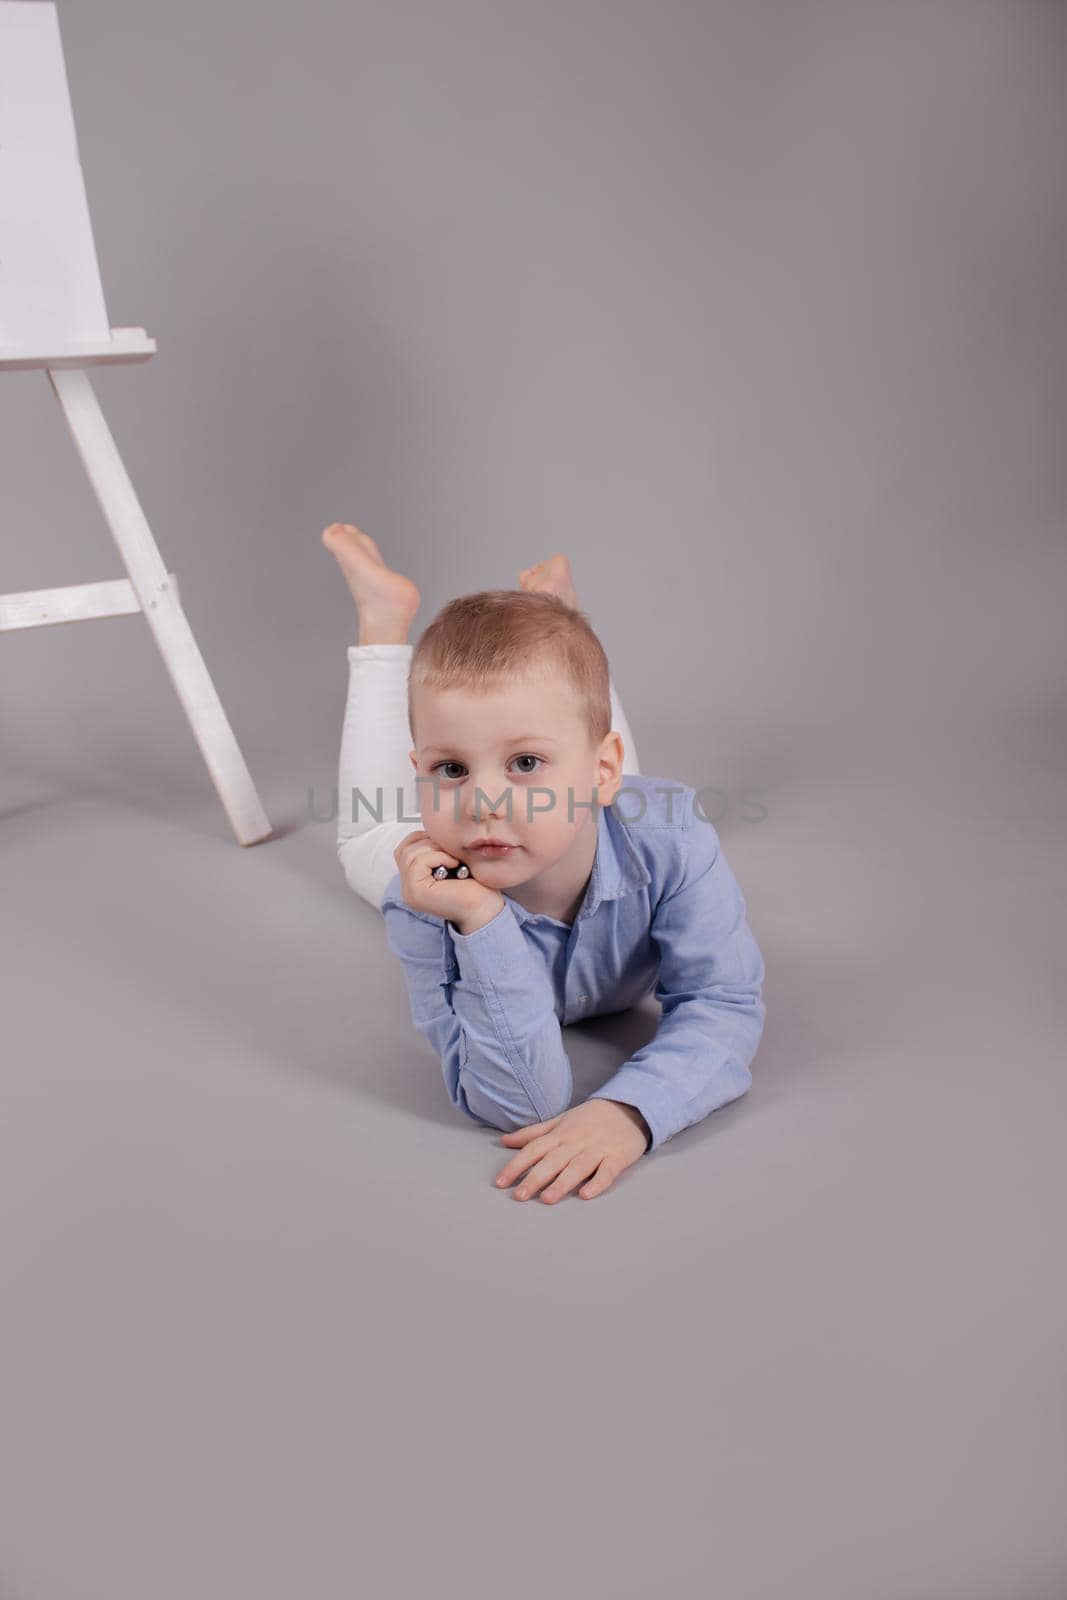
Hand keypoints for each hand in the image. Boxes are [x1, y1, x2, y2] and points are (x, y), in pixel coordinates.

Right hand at [394, 830, 504, 929]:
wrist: (486, 908)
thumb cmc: (475, 885)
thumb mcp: (451, 859)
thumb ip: (435, 847)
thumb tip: (430, 825)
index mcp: (414, 881)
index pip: (404, 848)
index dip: (424, 839)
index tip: (446, 845)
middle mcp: (407, 888)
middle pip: (404, 849)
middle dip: (429, 843)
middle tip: (452, 853)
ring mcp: (409, 891)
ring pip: (410, 854)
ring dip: (435, 850)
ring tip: (454, 860)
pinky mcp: (416, 892)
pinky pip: (418, 862)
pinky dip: (438, 857)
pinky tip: (454, 865)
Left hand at [494, 1099, 650, 1203]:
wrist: (628, 1108)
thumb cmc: (590, 1118)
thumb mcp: (560, 1120)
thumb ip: (533, 1133)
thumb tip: (504, 1141)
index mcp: (560, 1133)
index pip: (534, 1149)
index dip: (516, 1165)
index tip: (500, 1182)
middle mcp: (576, 1141)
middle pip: (553, 1160)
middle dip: (535, 1178)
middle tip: (519, 1196)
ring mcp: (597, 1149)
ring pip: (577, 1167)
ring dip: (562, 1183)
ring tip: (547, 1199)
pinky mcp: (617, 1157)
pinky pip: (607, 1172)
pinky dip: (597, 1183)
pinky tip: (586, 1195)